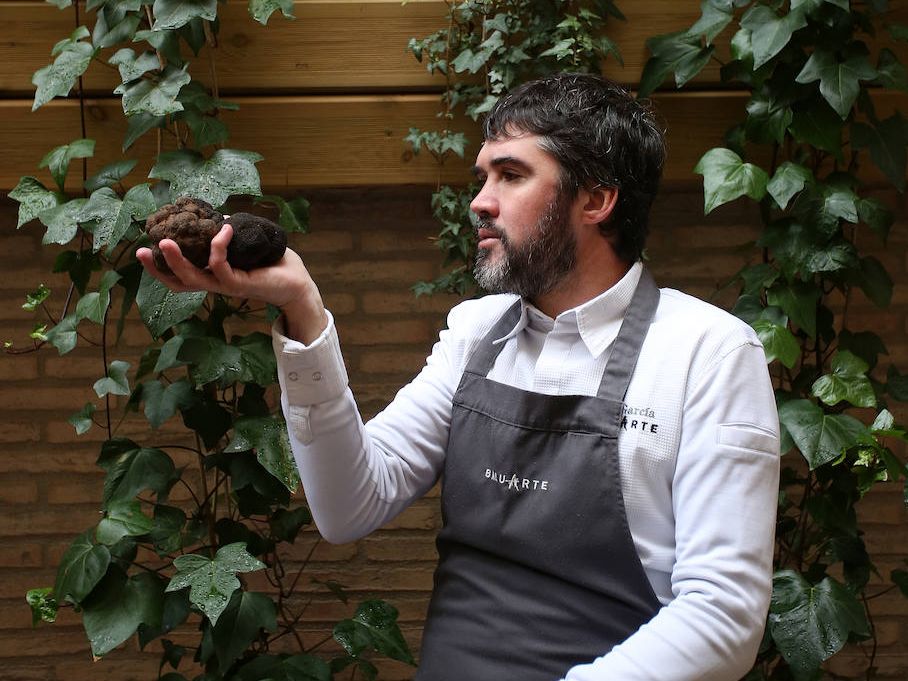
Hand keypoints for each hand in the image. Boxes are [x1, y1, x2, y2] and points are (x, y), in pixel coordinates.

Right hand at [136, 221, 328, 342]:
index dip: (159, 267)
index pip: (180, 276)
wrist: (297, 282)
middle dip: (156, 268)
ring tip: (166, 241)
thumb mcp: (247, 244)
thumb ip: (230, 234)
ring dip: (177, 261)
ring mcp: (226, 285)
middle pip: (178, 282)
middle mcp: (215, 283)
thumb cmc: (273, 263)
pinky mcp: (240, 284)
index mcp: (213, 275)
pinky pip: (221, 266)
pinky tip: (224, 229)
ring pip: (193, 278)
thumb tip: (218, 217)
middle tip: (139, 251)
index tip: (142, 250)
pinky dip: (218, 246)